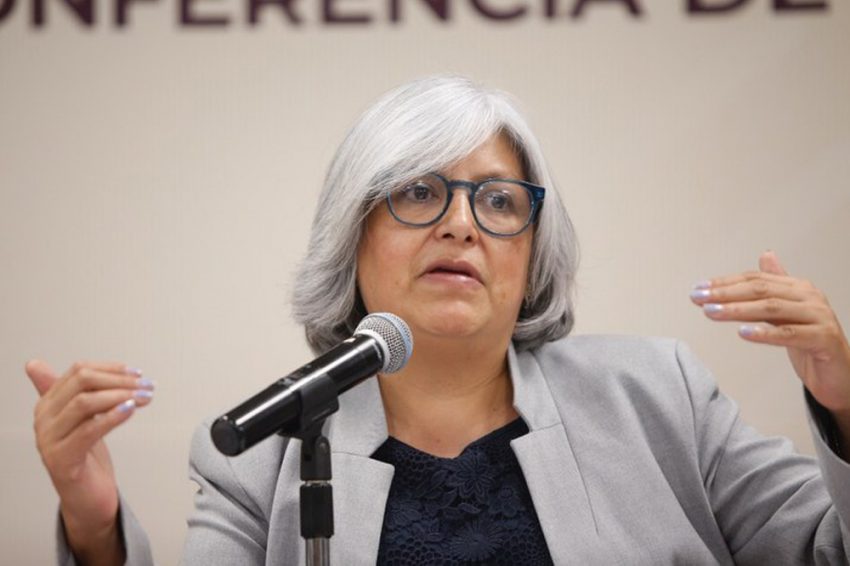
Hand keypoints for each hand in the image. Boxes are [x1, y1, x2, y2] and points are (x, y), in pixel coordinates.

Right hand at [26, 360, 153, 565]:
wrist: (87, 499)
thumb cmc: (87, 457)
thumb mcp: (82, 420)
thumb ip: (73, 393)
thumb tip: (35, 364)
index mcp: (47, 405)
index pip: (78, 371)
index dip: (111, 368)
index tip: (137, 373)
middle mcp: (43, 420)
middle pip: (82, 383)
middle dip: (119, 380)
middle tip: (147, 385)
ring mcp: (49, 441)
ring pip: (85, 403)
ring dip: (121, 395)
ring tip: (145, 398)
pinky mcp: (62, 460)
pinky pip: (88, 431)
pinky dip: (112, 417)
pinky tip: (130, 410)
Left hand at [689, 251, 849, 420]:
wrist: (841, 376)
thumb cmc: (811, 344)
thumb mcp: (788, 313)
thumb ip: (776, 286)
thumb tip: (766, 255)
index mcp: (798, 288)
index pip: (755, 280)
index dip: (725, 283)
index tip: (698, 289)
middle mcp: (809, 298)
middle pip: (761, 290)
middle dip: (725, 293)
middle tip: (698, 298)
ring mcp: (819, 317)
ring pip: (772, 308)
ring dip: (737, 309)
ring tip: (712, 312)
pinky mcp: (824, 339)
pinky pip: (790, 334)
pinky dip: (765, 333)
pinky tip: (743, 333)